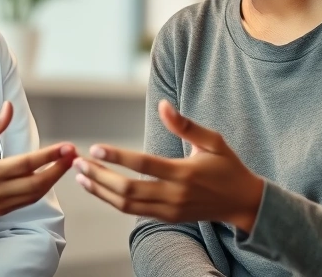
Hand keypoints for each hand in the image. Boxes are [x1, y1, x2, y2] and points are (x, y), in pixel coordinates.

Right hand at [0, 101, 75, 232]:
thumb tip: (9, 108)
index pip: (26, 164)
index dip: (49, 156)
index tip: (66, 146)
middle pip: (36, 183)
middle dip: (58, 168)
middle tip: (73, 154)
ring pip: (34, 195)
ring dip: (53, 179)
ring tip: (66, 163)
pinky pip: (26, 201)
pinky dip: (41, 189)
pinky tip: (49, 176)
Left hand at [74, 99, 263, 231]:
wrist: (242, 203)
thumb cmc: (228, 167)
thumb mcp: (213, 141)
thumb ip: (186, 126)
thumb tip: (163, 105)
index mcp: (184, 173)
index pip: (144, 165)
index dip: (118, 156)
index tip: (96, 147)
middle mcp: (174, 195)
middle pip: (128, 189)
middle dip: (100, 176)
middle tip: (78, 163)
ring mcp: (169, 209)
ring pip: (127, 204)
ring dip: (100, 190)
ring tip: (80, 176)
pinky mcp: (167, 217)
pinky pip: (134, 211)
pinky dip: (112, 200)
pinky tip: (98, 187)